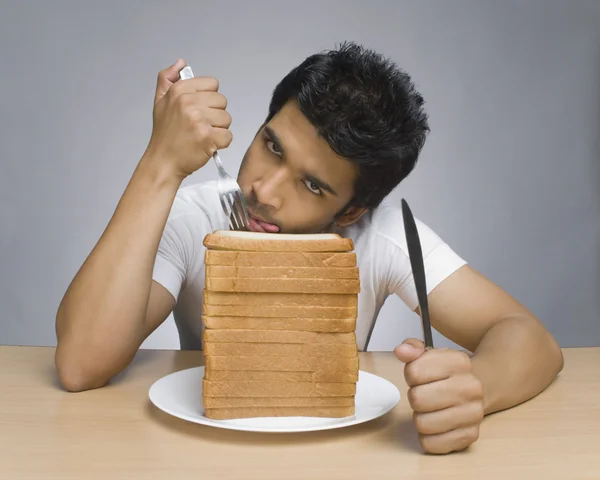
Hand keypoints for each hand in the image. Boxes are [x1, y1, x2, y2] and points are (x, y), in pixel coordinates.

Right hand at [145, 59, 232, 178]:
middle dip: (215, 115)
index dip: (209, 98)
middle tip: (200, 126)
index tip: (198, 109)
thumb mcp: (160, 101)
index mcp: (179, 90)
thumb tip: (181, 63)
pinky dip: (221, 143)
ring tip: (202, 135)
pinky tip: (207, 145)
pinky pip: (228, 136)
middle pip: (222, 101)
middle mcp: (189, 102)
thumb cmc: (164, 134)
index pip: (212, 84)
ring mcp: (199, 120)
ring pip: (227, 119)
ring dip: (218, 129)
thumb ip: (168, 79)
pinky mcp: (208, 137)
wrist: (163, 161)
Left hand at [394, 338, 483, 453]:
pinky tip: (437, 425)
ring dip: (420, 417)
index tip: (421, 376)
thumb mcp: (429, 355)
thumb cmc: (444, 374)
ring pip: (422, 423)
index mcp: (459, 361)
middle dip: (415, 397)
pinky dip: (428, 437)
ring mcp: (474, 413)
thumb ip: (412, 348)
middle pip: (417, 399)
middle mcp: (471, 387)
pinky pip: (431, 444)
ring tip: (431, 409)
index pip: (414, 372)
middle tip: (425, 394)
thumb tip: (401, 351)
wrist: (475, 391)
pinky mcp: (470, 436)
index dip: (411, 375)